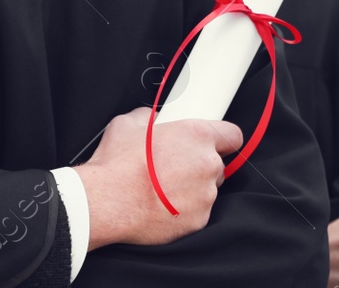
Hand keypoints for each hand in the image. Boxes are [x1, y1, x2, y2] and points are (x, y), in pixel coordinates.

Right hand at [76, 108, 242, 248]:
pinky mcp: (198, 220)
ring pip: (207, 191)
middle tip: (174, 170)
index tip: (216, 145)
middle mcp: (207, 164)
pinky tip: (162, 208)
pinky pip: (198, 213)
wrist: (106, 203)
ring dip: (192, 190)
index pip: (232, 135)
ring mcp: (205, 194)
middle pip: (217, 165)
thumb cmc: (116, 164)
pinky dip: (184, 212)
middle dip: (200, 168)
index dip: (224, 141)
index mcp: (197, 135)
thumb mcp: (127, 124)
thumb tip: (151, 118)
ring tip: (163, 191)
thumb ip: (148, 117)